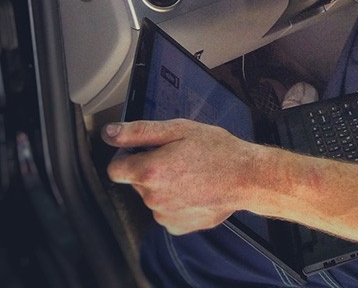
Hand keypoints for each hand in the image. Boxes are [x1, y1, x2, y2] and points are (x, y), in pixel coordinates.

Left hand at [102, 119, 255, 234]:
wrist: (247, 178)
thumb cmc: (218, 150)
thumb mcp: (180, 129)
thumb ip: (139, 132)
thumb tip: (110, 133)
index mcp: (150, 171)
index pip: (115, 169)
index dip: (127, 157)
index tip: (145, 151)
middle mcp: (153, 198)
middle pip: (137, 182)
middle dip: (150, 169)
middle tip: (178, 158)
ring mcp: (164, 216)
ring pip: (153, 197)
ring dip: (164, 186)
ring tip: (191, 174)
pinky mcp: (177, 227)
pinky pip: (166, 212)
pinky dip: (176, 202)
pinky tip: (194, 191)